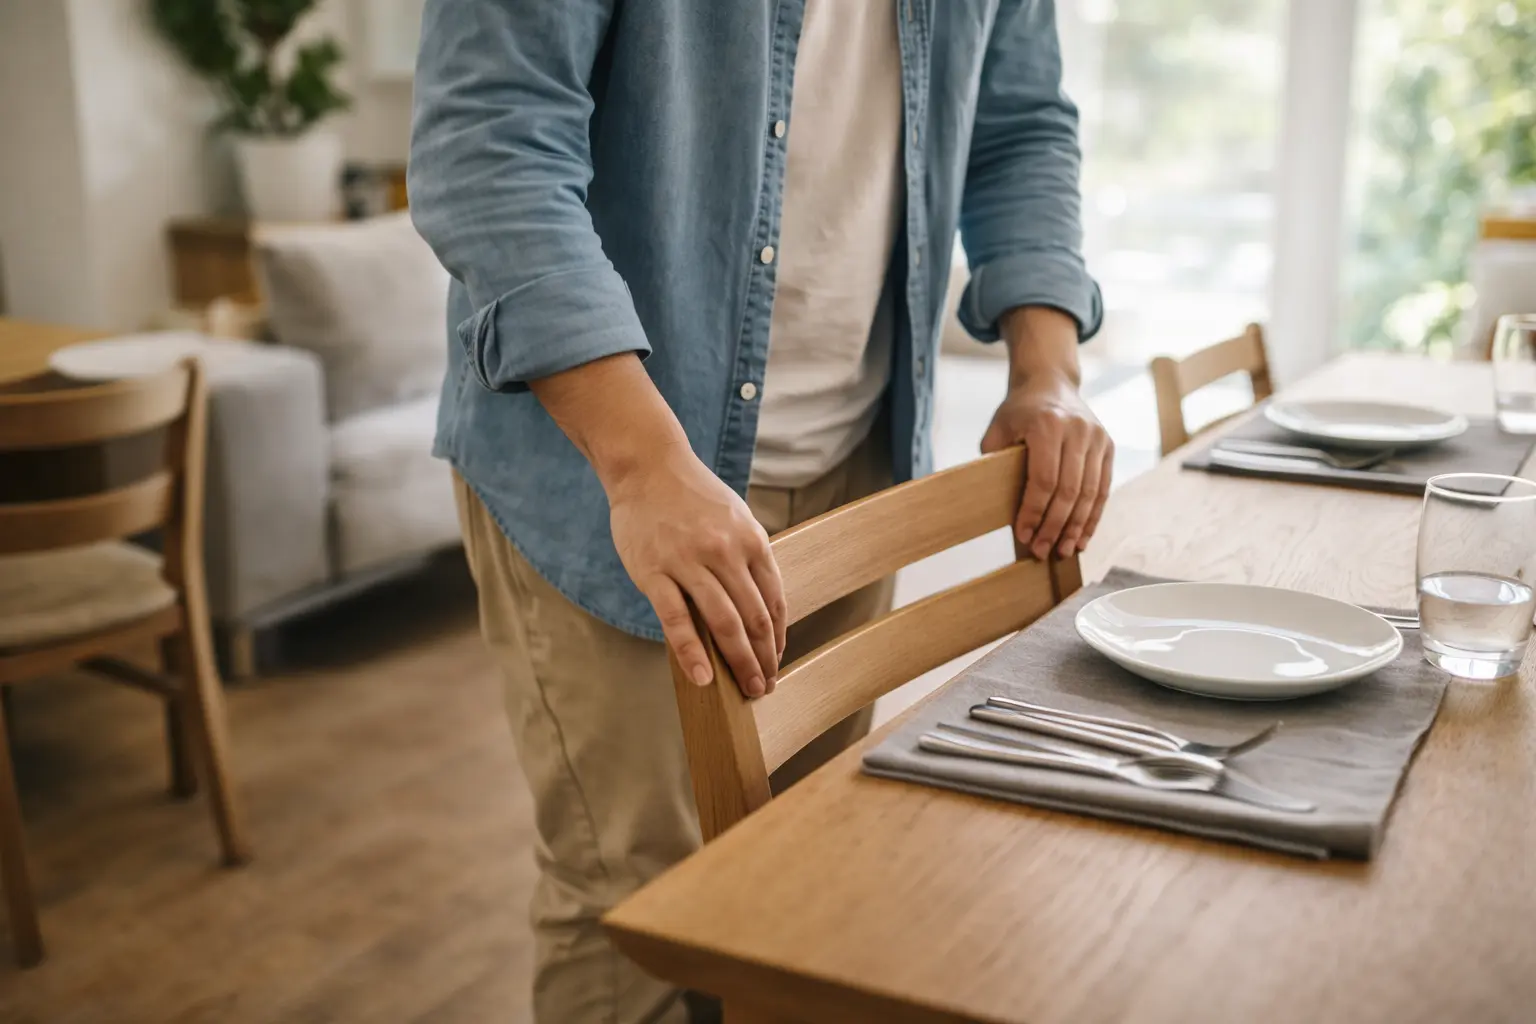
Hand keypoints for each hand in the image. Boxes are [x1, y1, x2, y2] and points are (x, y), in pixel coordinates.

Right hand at [607, 441, 786, 698]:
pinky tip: (702, 679)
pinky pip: (677, 620)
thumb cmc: (692, 496)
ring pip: (724, 622)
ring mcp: (689, 561)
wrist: (647, 466)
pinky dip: (691, 653)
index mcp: (751, 539)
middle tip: (765, 686)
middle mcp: (726, 551)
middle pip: (755, 617)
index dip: (778, 637)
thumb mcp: (735, 518)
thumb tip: (762, 608)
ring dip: (739, 662)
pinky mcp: (654, 571)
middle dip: (764, 658)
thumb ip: (749, 558)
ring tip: (746, 689)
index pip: (774, 601)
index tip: (776, 660)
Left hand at [981, 375, 1112, 560]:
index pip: (1044, 479)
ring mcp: (1097, 438)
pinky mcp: (1108, 446)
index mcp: (1048, 424)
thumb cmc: (1019, 411)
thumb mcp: (998, 430)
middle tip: (1042, 551)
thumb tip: (995, 510)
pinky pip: (1103, 489)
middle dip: (1054, 526)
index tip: (1023, 535)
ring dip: (1076, 528)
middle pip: (1069, 491)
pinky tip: (1082, 537)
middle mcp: (1078, 430)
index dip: (1034, 511)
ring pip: (1090, 493)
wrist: (1050, 383)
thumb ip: (996, 464)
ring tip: (1063, 551)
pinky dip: (1093, 516)